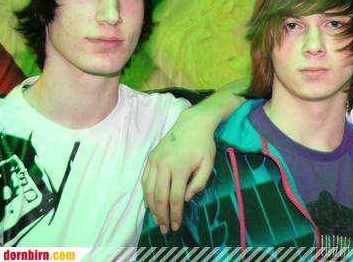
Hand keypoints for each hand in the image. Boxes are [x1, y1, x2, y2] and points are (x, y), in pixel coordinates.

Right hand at [142, 79, 246, 233]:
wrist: (193, 123)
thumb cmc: (203, 145)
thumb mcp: (208, 163)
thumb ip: (198, 183)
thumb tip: (186, 198)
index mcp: (180, 168)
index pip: (174, 198)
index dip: (175, 214)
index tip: (176, 226)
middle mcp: (164, 165)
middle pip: (159, 197)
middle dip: (162, 216)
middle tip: (165, 229)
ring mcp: (155, 161)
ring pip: (149, 190)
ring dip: (152, 208)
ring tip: (157, 220)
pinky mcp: (150, 158)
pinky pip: (144, 180)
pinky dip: (146, 194)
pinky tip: (150, 203)